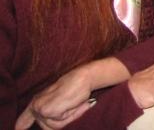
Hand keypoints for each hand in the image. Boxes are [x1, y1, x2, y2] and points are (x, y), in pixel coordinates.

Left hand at [15, 57, 129, 129]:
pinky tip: (73, 104)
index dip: (23, 124)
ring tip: (74, 103)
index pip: (23, 121)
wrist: (84, 77)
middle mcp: (35, 105)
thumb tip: (25, 126)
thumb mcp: (59, 102)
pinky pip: (59, 122)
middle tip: (72, 105)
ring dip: (68, 117)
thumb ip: (48, 114)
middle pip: (47, 128)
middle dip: (63, 120)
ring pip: (53, 126)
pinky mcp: (47, 110)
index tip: (20, 128)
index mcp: (36, 102)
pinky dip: (70, 115)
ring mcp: (39, 108)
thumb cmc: (76, 89)